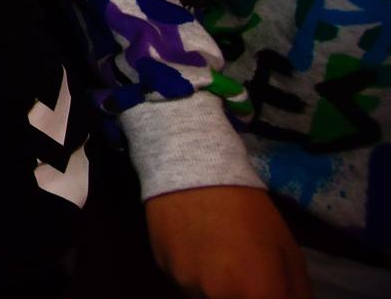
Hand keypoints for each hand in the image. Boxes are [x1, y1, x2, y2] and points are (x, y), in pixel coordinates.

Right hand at [144, 186, 307, 298]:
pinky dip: (194, 275)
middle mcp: (220, 297)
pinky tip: (197, 250)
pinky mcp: (163, 272)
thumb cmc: (251, 212)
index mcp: (258, 294)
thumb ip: (296, 293)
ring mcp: (187, 286)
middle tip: (244, 273)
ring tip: (218, 260)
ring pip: (206, 298)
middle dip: (244, 294)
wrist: (195, 173)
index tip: (268, 288)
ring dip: (216, 289)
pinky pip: (184, 284)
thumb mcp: (289, 252)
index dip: (270, 296)